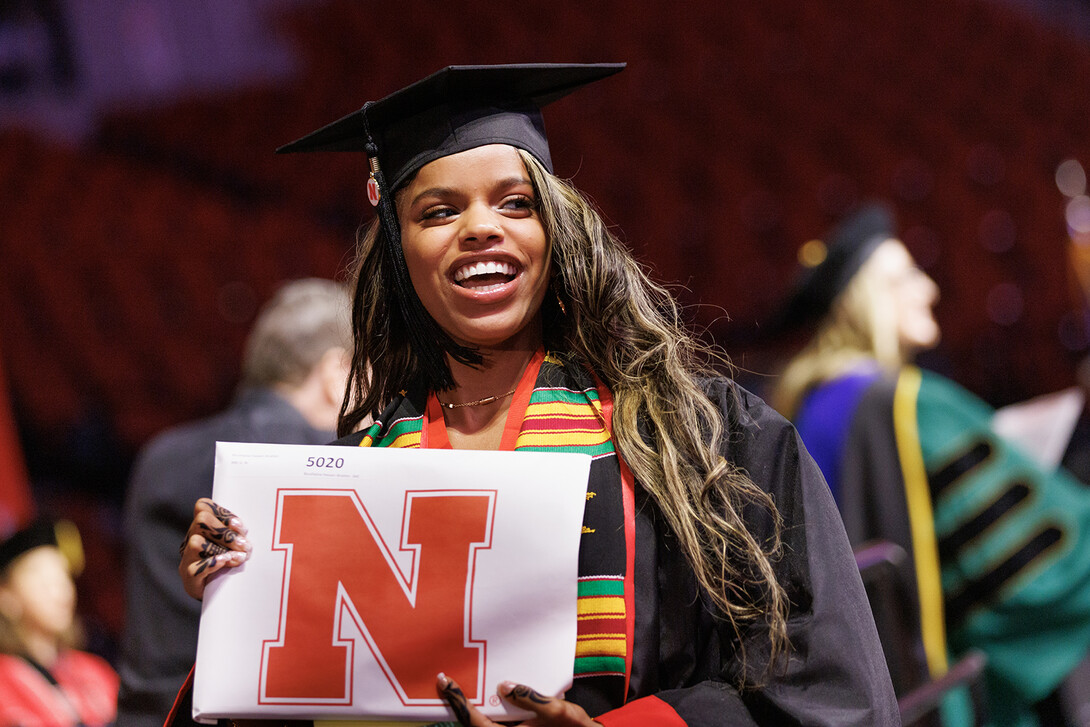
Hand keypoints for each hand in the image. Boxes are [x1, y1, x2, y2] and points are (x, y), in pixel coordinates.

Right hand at [178, 498, 251, 599]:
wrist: (224, 596)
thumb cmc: (234, 564)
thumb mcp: (238, 544)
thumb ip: (239, 533)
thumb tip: (244, 530)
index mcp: (202, 528)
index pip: (203, 507)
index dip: (223, 512)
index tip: (240, 526)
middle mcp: (191, 540)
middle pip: (201, 521)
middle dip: (226, 531)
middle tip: (244, 545)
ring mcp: (187, 560)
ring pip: (196, 542)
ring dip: (222, 548)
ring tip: (240, 557)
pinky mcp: (189, 580)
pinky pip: (194, 569)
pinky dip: (212, 564)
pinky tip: (227, 562)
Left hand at [437, 673, 600, 726]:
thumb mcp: (558, 711)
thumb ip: (532, 698)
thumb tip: (504, 686)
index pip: (475, 721)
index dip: (458, 702)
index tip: (446, 682)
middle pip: (473, 725)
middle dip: (458, 705)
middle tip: (445, 683)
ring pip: (483, 725)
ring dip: (471, 708)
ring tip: (461, 686)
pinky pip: (494, 723)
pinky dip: (486, 711)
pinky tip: (489, 694)